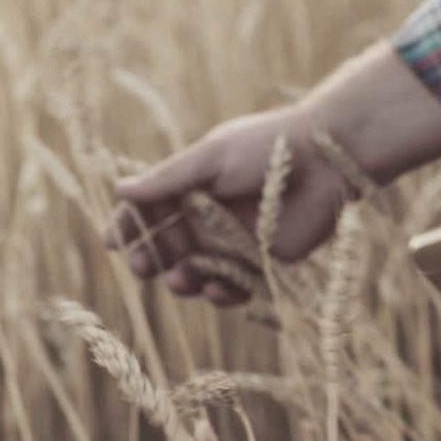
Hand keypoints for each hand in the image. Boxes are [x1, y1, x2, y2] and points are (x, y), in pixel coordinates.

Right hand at [104, 106, 353, 306]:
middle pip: (168, 248)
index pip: (149, 213)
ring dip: (184, 281)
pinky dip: (222, 292)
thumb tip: (120, 191)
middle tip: (143, 267)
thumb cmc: (266, 147)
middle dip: (151, 260)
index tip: (115, 243)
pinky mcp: (264, 262)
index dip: (129, 228)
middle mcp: (208, 218)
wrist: (325, 159)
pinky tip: (216, 288)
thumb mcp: (213, 157)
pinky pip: (235, 286)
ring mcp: (234, 242)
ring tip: (181, 279)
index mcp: (191, 188)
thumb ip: (170, 179)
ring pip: (198, 273)